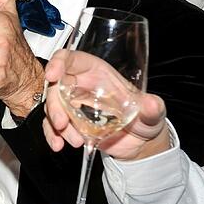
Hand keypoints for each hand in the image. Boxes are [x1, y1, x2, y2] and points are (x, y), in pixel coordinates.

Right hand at [42, 49, 170, 159]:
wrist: (140, 143)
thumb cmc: (144, 118)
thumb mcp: (152, 112)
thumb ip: (152, 108)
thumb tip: (152, 104)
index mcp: (97, 73)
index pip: (71, 59)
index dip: (59, 62)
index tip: (53, 75)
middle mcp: (81, 85)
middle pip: (56, 85)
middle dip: (54, 104)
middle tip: (62, 123)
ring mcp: (72, 105)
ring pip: (52, 106)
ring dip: (55, 124)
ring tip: (75, 140)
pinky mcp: (69, 123)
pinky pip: (52, 126)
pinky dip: (51, 135)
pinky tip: (58, 144)